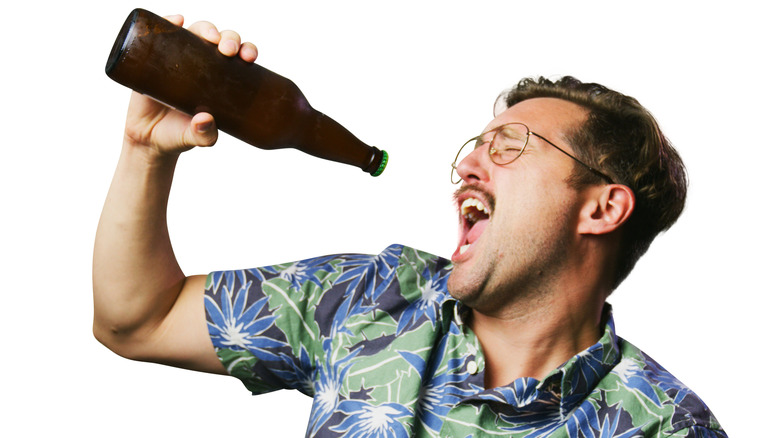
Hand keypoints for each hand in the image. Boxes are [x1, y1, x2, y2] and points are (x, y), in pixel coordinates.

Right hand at [122, 15, 258, 157]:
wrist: (147, 139)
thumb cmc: (178, 135)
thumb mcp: (194, 138)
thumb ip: (204, 135)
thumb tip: (205, 120)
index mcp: (220, 80)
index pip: (238, 58)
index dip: (246, 51)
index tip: (249, 57)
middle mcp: (202, 66)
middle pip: (220, 41)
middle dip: (229, 38)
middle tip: (227, 50)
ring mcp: (179, 59)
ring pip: (196, 33)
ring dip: (206, 28)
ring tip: (209, 36)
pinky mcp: (155, 59)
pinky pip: (162, 34)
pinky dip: (169, 22)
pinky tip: (176, 20)